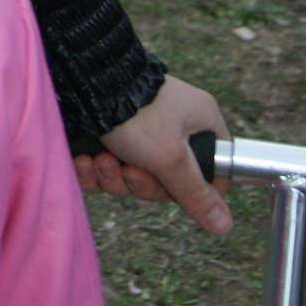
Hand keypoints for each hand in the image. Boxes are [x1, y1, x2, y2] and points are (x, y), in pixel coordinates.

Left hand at [74, 75, 231, 232]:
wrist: (81, 81)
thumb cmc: (135, 113)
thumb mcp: (170, 158)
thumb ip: (196, 193)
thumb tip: (224, 224)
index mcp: (198, 121)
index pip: (212, 169)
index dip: (195, 190)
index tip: (176, 189)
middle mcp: (171, 123)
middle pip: (166, 180)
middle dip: (141, 182)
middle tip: (129, 170)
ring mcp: (139, 127)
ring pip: (133, 175)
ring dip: (113, 176)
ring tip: (101, 159)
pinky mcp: (110, 130)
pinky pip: (107, 166)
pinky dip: (94, 169)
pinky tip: (84, 160)